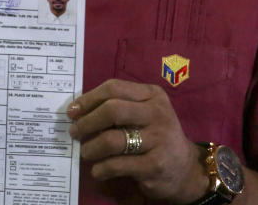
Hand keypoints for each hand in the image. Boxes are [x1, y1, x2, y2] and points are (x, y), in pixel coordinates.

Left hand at [67, 78, 207, 203]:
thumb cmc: (156, 135)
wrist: (185, 168)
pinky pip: (117, 165)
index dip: (88, 99)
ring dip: (91, 148)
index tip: (72, 111)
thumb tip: (78, 110)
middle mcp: (158, 113)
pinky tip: (98, 170)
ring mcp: (158, 139)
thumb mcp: (145, 112)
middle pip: (112, 110)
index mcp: (152, 95)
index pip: (114, 88)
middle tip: (75, 133)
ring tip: (86, 152)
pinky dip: (101, 168)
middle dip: (87, 122)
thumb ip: (119, 106)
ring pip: (112, 140)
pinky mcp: (155, 165)